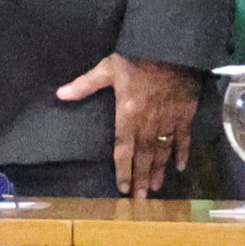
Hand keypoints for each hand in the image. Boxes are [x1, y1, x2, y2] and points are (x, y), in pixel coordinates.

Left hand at [61, 54, 205, 200]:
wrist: (171, 45)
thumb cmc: (136, 56)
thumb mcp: (107, 68)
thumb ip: (84, 85)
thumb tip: (60, 94)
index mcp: (127, 113)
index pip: (123, 148)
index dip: (123, 170)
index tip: (123, 188)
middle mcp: (148, 122)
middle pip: (144, 155)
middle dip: (142, 178)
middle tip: (142, 200)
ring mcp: (168, 119)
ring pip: (162, 150)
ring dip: (159, 171)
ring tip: (157, 189)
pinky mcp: (185, 113)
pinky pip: (184, 137)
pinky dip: (183, 153)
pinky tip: (181, 168)